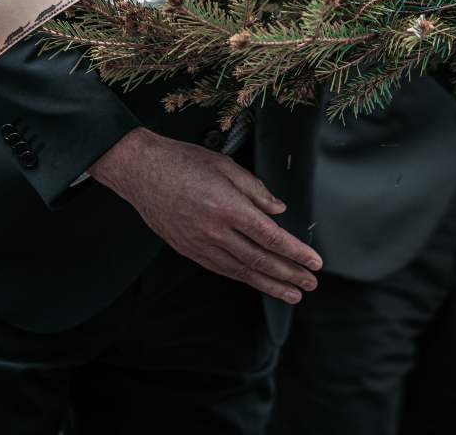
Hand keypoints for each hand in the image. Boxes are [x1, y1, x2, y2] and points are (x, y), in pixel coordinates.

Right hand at [89, 127, 320, 303]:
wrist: (142, 172)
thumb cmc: (184, 162)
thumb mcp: (227, 166)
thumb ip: (257, 191)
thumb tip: (279, 210)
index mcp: (228, 207)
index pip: (271, 237)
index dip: (295, 253)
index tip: (313, 262)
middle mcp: (215, 231)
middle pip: (260, 260)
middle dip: (289, 274)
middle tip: (310, 284)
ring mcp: (200, 244)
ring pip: (241, 271)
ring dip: (269, 284)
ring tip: (291, 293)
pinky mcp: (188, 250)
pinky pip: (221, 269)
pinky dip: (243, 277)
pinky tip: (258, 282)